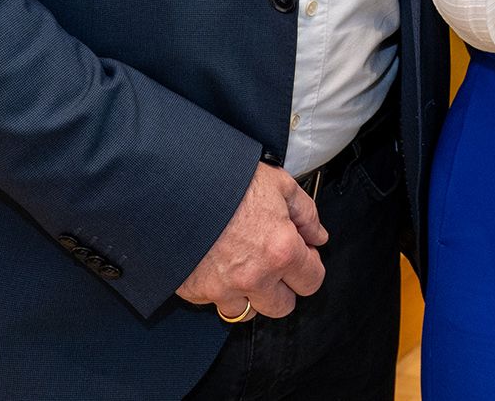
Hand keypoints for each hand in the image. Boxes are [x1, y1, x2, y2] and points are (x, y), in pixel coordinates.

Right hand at [177, 163, 328, 319]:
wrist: (176, 186)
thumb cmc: (228, 181)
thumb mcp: (280, 184)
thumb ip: (306, 214)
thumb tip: (317, 236)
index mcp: (281, 251)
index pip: (312, 282)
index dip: (309, 266)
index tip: (301, 253)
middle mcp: (254, 278)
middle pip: (282, 307)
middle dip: (283, 287)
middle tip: (273, 262)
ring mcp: (222, 290)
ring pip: (246, 312)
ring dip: (249, 294)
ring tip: (242, 265)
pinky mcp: (194, 292)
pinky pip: (214, 303)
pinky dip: (219, 290)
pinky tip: (217, 264)